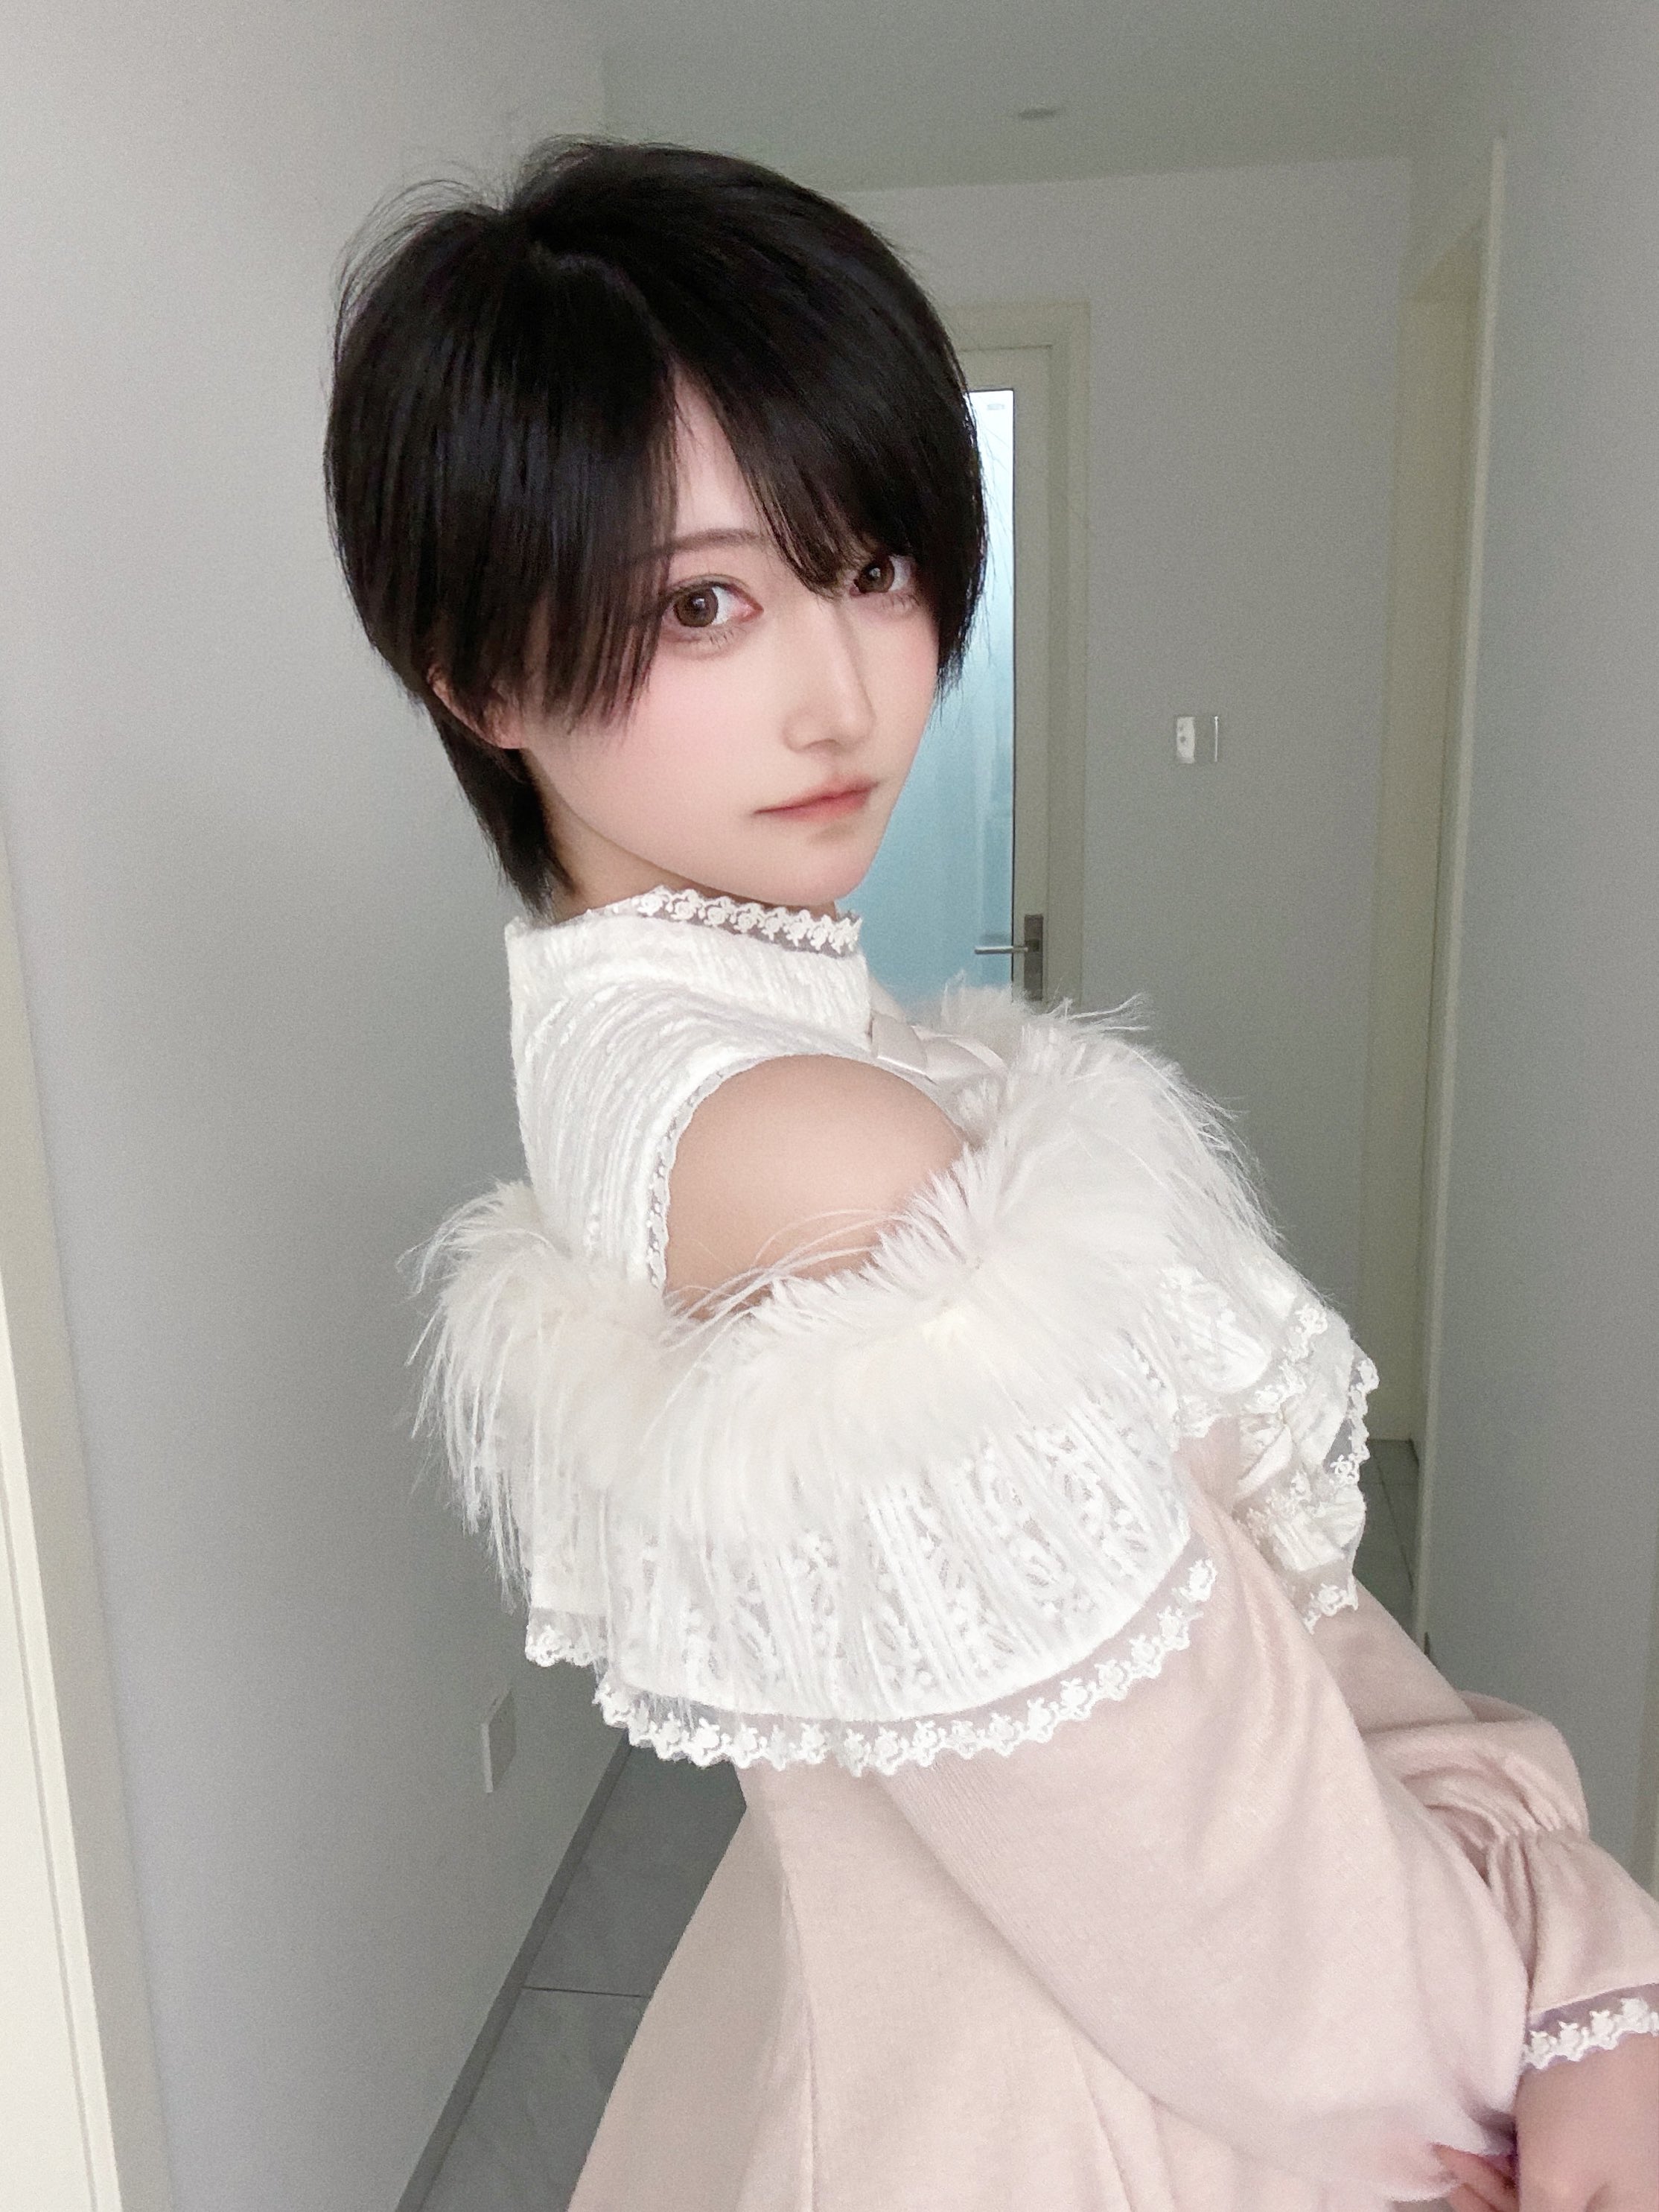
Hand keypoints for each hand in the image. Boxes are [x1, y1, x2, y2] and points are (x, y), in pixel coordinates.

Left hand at [1433, 2029, 1658, 2209]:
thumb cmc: (1578, 2103)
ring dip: (1493, 2173)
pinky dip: (1509, 2153)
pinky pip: (1547, 2157)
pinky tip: (1476, 2139)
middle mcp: (1623, 2196)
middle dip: (1492, 2196)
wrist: (1596, 2010)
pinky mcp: (1591, 2128)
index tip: (1459, 2193)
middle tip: (1450, 2164)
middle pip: (1549, 2209)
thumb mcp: (1556, 2182)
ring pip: (1543, 2184)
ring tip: (1452, 2147)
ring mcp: (1606, 2161)